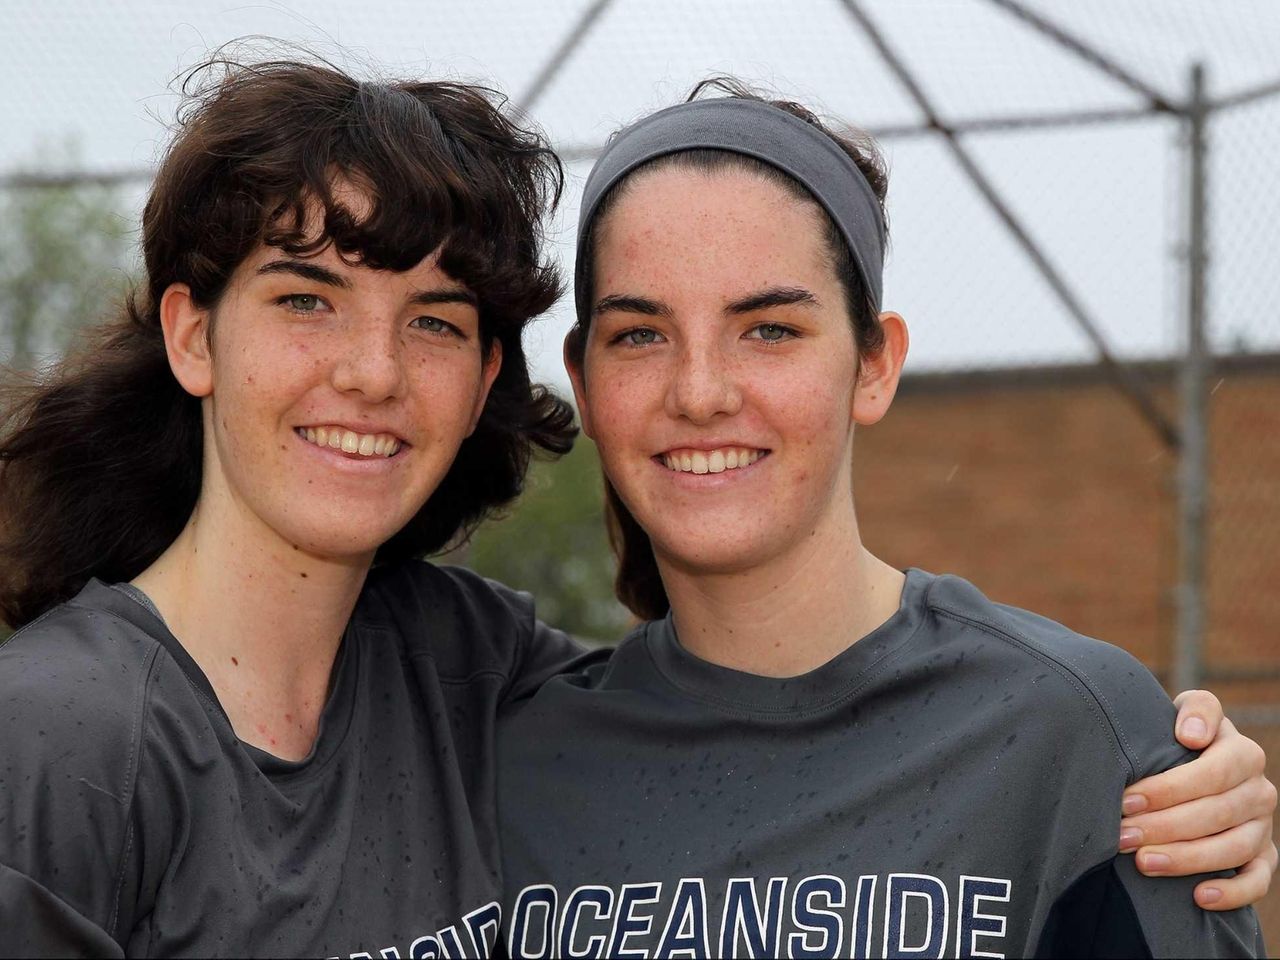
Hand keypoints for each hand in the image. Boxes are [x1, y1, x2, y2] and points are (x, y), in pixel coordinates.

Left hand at [1119, 689, 1276, 909]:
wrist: (1189, 760)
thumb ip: (1196, 710)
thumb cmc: (1178, 736)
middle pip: (1216, 814)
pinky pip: (1258, 880)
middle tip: (1122, 837)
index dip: (1168, 789)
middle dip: (1164, 827)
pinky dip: (1233, 892)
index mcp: (1243, 753)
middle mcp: (1259, 791)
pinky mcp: (1263, 856)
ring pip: (1234, 849)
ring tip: (1143, 862)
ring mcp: (1263, 826)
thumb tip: (1192, 736)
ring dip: (1187, 859)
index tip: (1126, 801)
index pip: (1212, 774)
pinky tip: (1199, 897)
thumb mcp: (1185, 711)